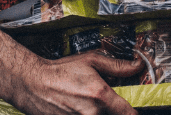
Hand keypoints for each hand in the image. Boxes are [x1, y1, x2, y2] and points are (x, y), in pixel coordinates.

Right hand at [4, 52, 144, 114]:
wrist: (32, 83)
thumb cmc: (61, 71)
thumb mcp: (90, 61)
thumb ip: (117, 66)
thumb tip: (138, 65)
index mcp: (100, 96)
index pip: (129, 114)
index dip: (133, 113)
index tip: (132, 110)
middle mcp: (92, 114)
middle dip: (112, 111)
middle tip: (103, 102)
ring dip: (98, 112)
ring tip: (86, 103)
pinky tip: (77, 107)